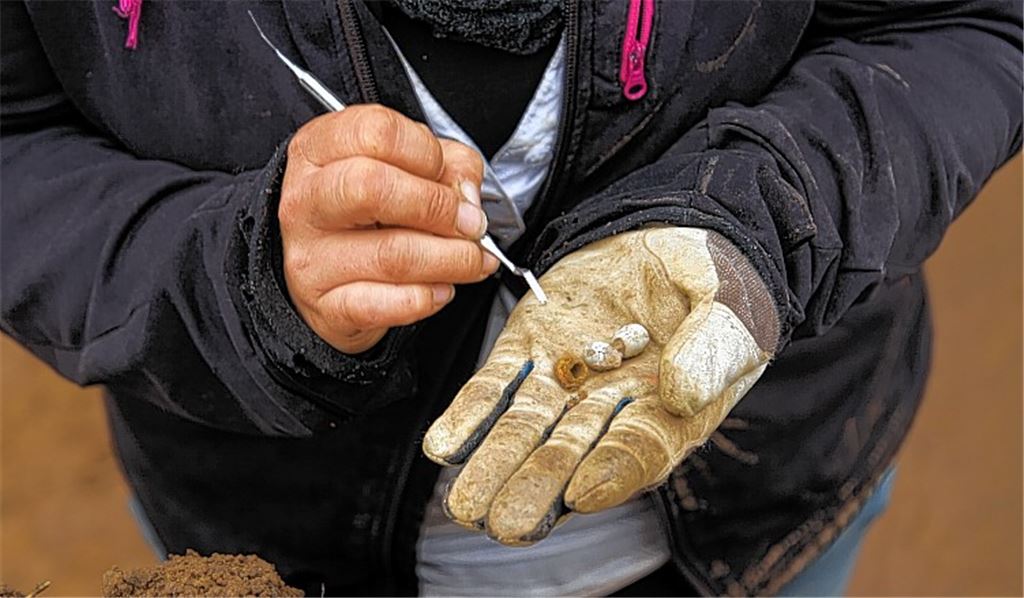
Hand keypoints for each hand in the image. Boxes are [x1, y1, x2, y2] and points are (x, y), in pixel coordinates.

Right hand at [280, 105, 497, 353]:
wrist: (325, 277)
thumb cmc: (371, 214)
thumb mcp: (409, 167)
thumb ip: (450, 166)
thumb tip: (468, 200)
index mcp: (319, 150)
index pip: (376, 132)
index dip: (426, 152)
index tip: (445, 174)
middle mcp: (307, 200)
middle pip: (373, 186)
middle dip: (439, 206)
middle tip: (469, 224)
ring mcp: (310, 256)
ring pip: (392, 255)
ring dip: (452, 259)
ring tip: (472, 259)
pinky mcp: (325, 306)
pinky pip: (386, 305)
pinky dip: (427, 298)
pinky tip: (440, 289)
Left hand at [422, 227, 779, 544]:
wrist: (669, 237)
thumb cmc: (716, 284)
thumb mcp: (730, 309)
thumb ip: (710, 350)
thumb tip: (680, 393)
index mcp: (667, 414)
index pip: (637, 452)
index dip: (611, 472)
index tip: (582, 492)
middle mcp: (608, 409)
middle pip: (569, 455)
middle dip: (536, 487)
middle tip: (504, 521)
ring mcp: (565, 381)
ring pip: (524, 429)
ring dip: (494, 464)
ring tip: (466, 503)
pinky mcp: (529, 348)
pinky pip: (496, 385)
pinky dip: (470, 413)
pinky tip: (444, 445)